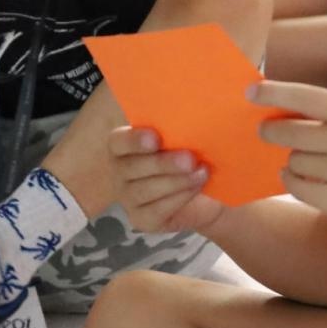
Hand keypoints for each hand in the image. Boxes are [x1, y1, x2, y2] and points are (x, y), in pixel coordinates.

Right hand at [108, 126, 227, 233]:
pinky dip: (179, 197)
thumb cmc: (193, 158)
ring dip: (175, 180)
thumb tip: (195, 108)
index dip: (134, 140)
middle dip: (161, 163)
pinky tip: (196, 187)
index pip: (118, 142)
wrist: (208, 195)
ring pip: (143, 190)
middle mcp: (119, 172)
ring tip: (200, 172)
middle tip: (189, 159)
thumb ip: (181, 127)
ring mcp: (128, 199)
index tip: (155, 139)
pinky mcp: (142, 220)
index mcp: (124, 146)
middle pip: (130, 168)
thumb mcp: (188, 139)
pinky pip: (156, 210)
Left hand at [250, 80, 326, 236]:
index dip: (273, 92)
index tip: (249, 90)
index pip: (305, 97)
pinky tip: (302, 178)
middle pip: (288, 132)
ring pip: (293, 162)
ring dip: (292, 161)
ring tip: (311, 162)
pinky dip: (294, 182)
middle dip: (271, 132)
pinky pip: (299, 188)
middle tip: (265, 131)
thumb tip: (277, 115)